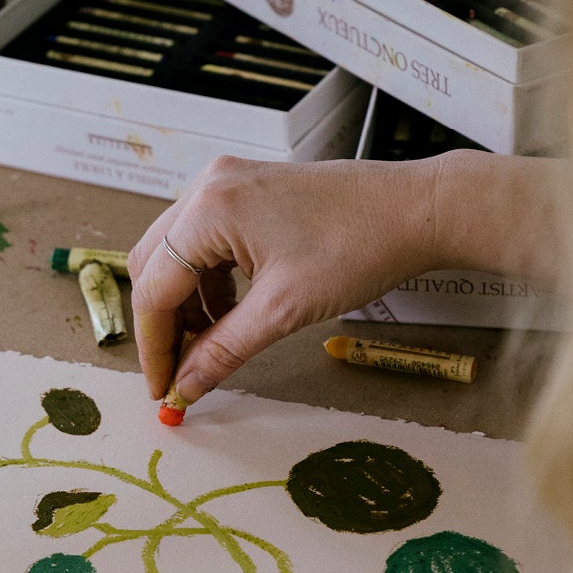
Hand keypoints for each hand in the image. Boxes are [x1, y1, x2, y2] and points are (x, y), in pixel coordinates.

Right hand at [126, 157, 445, 406]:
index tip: (161, 388)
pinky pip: (205, 241)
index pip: (153, 288)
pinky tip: (232, 311)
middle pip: (154, 266)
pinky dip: (208, 281)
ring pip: (177, 254)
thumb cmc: (362, 247)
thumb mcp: (285, 310)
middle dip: (163, 324)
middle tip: (178, 371)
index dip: (154, 346)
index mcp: (209, 209)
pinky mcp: (247, 191)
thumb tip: (185, 387)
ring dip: (186, 304)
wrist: (419, 210)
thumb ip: (224, 351)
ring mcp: (226, 184)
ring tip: (211, 344)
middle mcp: (208, 187)